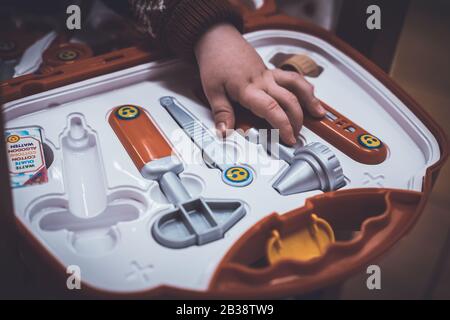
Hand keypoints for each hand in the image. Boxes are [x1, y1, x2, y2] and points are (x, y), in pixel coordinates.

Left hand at [194, 23, 324, 144]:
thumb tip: (225, 132)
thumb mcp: (212, 90)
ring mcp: (269, 74)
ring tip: (318, 113)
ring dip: (309, 99)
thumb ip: (222, 112)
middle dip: (297, 120)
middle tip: (296, 135)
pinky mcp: (270, 71)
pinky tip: (310, 94)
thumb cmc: (215, 61)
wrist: (218, 38)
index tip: (289, 138)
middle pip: (289, 100)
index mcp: (248, 88)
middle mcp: (263, 81)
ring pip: (296, 85)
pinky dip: (303, 86)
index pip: (272, 109)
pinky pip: (291, 78)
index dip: (283, 125)